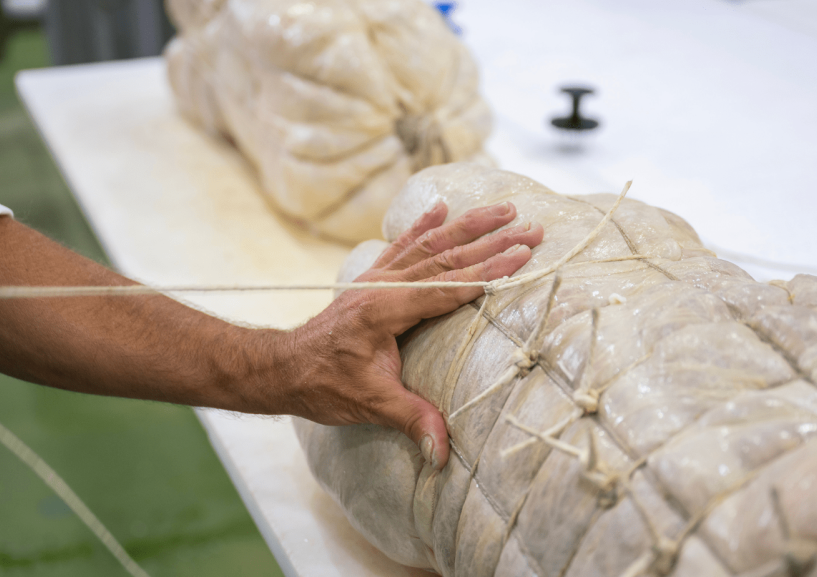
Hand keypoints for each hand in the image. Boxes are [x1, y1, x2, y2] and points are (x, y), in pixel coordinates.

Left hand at [281, 201, 543, 468]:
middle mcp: (382, 286)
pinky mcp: (371, 281)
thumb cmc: (322, 384)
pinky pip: (403, 246)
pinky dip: (423, 226)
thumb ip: (411, 420)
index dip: (488, 272)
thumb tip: (442, 453)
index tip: (522, 257)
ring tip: (505, 208)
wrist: (283, 368)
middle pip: (447, 258)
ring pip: (430, 245)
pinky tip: (441, 207)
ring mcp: (376, 279)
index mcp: (385, 309)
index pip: (448, 286)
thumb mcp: (369, 405)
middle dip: (493, 243)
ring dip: (469, 226)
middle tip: (533, 229)